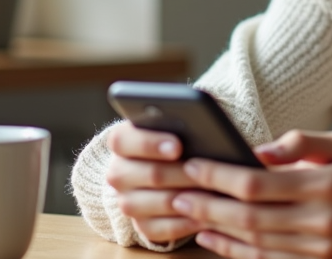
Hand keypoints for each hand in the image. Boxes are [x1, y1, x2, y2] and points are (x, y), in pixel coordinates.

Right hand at [105, 120, 202, 244]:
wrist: (167, 166)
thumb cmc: (178, 136)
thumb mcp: (175, 120)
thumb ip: (181, 110)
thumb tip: (202, 100)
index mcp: (121, 141)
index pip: (123, 140)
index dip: (150, 143)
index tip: (178, 146)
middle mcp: (118, 173)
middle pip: (149, 174)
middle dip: (181, 173)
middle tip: (205, 172)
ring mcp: (127, 201)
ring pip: (157, 203)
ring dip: (187, 198)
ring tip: (213, 192)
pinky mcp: (141, 225)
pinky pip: (161, 229)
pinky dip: (185, 223)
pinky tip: (205, 216)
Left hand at [170, 130, 331, 258]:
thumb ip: (299, 143)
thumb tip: (255, 151)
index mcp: (325, 185)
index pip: (258, 184)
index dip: (219, 176)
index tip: (193, 163)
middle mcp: (321, 222)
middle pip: (248, 218)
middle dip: (205, 204)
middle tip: (173, 191)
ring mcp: (320, 251)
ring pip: (254, 244)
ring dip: (214, 230)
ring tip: (184, 213)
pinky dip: (236, 253)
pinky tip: (214, 239)